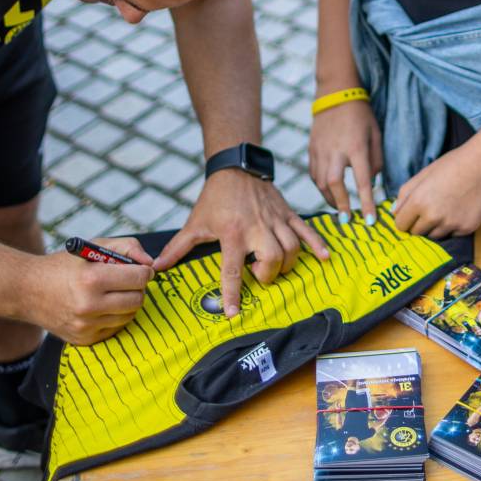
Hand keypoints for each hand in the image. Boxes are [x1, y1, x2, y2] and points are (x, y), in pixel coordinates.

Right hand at [27, 236, 152, 343]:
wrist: (27, 291)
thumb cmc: (64, 265)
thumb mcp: (93, 246)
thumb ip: (127, 247)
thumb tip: (150, 264)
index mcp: (92, 279)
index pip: (139, 278)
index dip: (144, 271)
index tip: (141, 269)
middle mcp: (89, 306)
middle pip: (137, 300)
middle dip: (137, 288)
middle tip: (128, 281)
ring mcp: (85, 326)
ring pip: (128, 316)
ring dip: (127, 303)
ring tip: (112, 292)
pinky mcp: (83, 340)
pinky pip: (115, 329)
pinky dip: (114, 317)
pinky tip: (101, 306)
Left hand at [152, 169, 329, 316]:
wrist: (236, 166)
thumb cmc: (214, 198)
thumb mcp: (195, 223)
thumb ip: (177, 248)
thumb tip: (156, 268)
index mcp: (233, 233)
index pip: (233, 269)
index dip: (233, 293)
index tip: (234, 313)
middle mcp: (257, 228)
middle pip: (272, 258)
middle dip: (268, 274)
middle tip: (259, 275)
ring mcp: (276, 220)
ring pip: (292, 248)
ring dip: (287, 264)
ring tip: (276, 267)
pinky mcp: (288, 213)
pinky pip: (306, 231)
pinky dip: (317, 245)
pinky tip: (324, 258)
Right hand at [309, 98, 381, 223]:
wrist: (336, 94)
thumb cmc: (361, 116)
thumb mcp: (376, 136)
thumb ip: (375, 162)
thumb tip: (370, 183)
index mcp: (356, 147)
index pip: (362, 181)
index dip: (367, 203)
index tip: (371, 221)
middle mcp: (336, 150)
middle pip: (334, 184)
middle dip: (340, 204)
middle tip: (347, 219)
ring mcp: (320, 150)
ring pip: (320, 182)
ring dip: (330, 198)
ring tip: (339, 207)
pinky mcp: (312, 149)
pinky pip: (314, 174)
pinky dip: (321, 186)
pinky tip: (329, 191)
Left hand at [394, 145, 480, 238]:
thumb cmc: (453, 164)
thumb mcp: (424, 174)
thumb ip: (406, 193)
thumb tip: (395, 211)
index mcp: (419, 201)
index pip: (401, 224)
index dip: (405, 218)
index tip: (411, 214)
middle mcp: (433, 216)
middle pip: (416, 233)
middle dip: (419, 223)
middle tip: (430, 208)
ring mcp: (451, 224)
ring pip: (434, 235)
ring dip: (436, 226)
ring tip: (447, 206)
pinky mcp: (467, 228)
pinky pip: (452, 234)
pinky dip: (453, 225)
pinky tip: (460, 208)